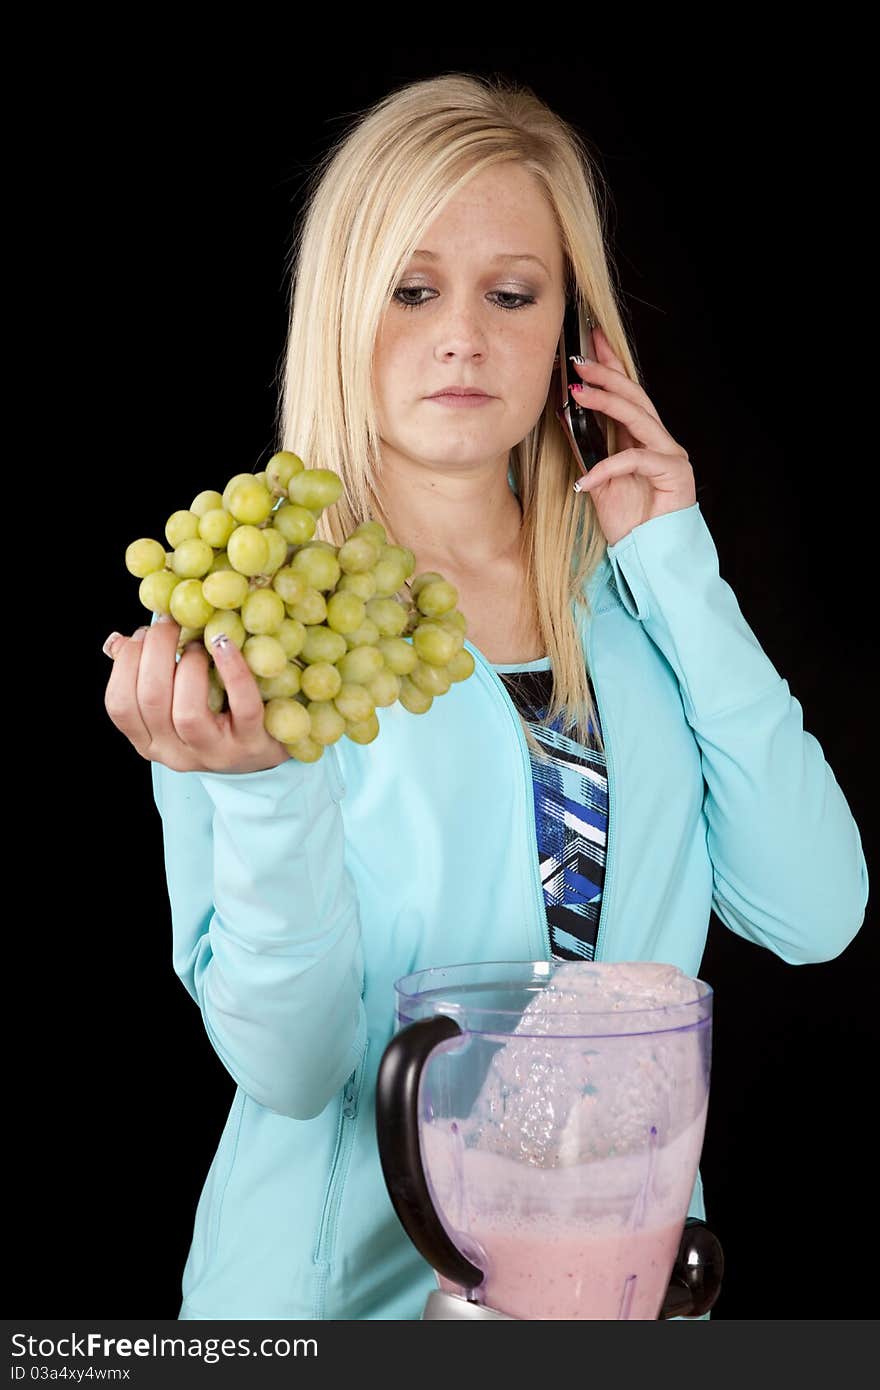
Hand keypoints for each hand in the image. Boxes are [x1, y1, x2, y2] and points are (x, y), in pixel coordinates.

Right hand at [103, 617, 291, 773]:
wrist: (261, 754)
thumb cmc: (211, 718)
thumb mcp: (173, 702)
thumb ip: (146, 674)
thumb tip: (119, 641)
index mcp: (149, 742)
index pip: (120, 705)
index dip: (126, 662)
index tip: (142, 634)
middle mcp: (175, 754)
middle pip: (152, 701)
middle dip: (156, 651)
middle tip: (170, 623)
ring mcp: (214, 753)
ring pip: (188, 712)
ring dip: (190, 665)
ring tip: (199, 644)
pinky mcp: (251, 744)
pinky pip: (242, 707)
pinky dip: (232, 670)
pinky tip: (225, 643)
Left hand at [569, 324, 695, 546]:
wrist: (648, 557)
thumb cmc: (628, 524)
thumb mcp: (596, 481)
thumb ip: (587, 450)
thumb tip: (564, 417)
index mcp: (643, 440)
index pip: (627, 395)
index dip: (610, 366)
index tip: (589, 342)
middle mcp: (660, 442)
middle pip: (634, 397)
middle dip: (606, 374)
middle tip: (577, 360)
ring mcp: (671, 454)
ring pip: (638, 417)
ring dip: (606, 401)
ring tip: (576, 392)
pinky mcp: (675, 472)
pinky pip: (635, 459)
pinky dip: (606, 467)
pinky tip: (584, 480)